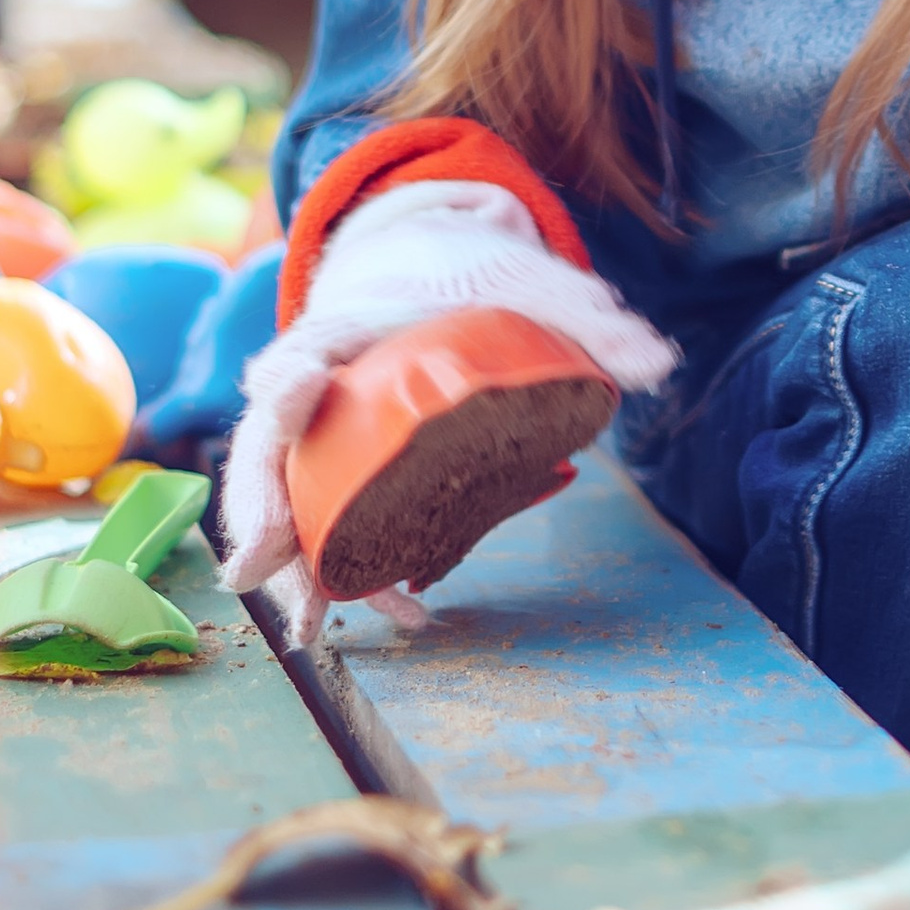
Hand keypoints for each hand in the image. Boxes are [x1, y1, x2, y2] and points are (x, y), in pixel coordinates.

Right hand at [219, 178, 673, 635]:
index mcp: (346, 327)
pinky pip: (332, 529)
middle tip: (256, 567)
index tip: (292, 392)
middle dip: (261, 509)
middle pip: (267, 450)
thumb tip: (653, 362)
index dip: (292, 378)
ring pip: (288, 505)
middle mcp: (318, 390)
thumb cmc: (469, 281)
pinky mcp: (346, 477)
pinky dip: (348, 578)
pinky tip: (397, 614)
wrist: (437, 282)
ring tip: (310, 629)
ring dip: (295, 568)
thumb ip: (585, 315)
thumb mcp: (525, 282)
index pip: (302, 350)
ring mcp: (323, 441)